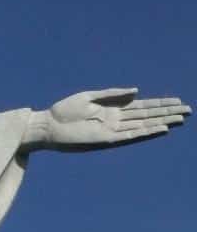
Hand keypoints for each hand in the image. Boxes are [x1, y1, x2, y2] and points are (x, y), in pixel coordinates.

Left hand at [25, 88, 188, 151]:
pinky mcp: (106, 140)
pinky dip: (146, 132)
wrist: (47, 125)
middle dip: (167, 113)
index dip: (160, 104)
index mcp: (112, 109)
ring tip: (180, 119)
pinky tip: (161, 129)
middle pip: (148, 115)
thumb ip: (113, 94)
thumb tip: (137, 91)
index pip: (142, 106)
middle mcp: (116, 121)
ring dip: (162, 122)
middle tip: (188, 111)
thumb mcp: (90, 97)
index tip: (178, 101)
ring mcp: (113, 131)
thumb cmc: (64, 110)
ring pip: (144, 126)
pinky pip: (131, 136)